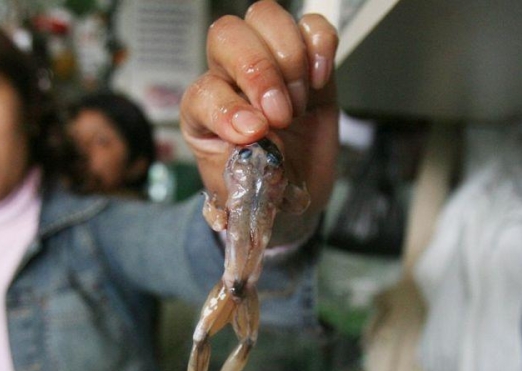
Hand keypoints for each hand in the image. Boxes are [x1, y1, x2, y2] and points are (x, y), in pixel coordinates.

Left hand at [180, 0, 338, 244]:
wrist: (290, 202)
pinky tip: (319, 81)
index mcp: (201, 112)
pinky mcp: (306, 64)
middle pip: (227, 35)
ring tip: (297, 107)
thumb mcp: (244, 192)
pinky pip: (310, 25)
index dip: (227, 107)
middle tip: (280, 115)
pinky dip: (320, 46)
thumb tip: (261, 133)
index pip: (203, 89)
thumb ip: (247, 163)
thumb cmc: (260, 193)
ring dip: (289, 60)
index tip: (252, 134)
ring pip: (264, 18)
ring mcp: (269, 66)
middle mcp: (229, 80)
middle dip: (258, 71)